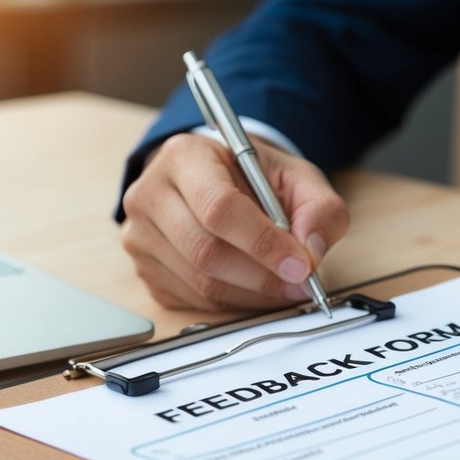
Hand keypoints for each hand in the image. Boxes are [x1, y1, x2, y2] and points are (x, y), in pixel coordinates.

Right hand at [120, 133, 348, 310]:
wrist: (213, 179)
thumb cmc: (251, 176)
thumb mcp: (295, 176)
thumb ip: (318, 208)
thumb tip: (312, 253)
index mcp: (185, 156)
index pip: (219, 208)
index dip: (263, 243)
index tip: (300, 264)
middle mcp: (151, 194)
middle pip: (205, 250)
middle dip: (262, 276)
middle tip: (300, 283)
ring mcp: (141, 235)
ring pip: (200, 282)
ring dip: (252, 295)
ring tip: (284, 288)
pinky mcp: (145, 269)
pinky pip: (193, 300)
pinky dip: (233, 303)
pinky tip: (255, 290)